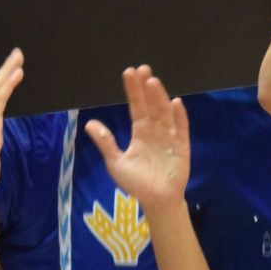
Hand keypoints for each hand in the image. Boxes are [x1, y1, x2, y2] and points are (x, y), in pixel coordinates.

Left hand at [84, 66, 190, 211]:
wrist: (156, 201)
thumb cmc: (137, 183)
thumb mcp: (116, 162)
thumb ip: (106, 143)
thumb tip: (89, 123)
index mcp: (140, 132)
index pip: (136, 107)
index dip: (133, 91)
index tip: (129, 72)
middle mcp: (155, 130)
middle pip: (151, 105)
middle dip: (146, 88)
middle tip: (143, 68)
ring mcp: (169, 137)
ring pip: (164, 113)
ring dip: (160, 98)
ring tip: (153, 82)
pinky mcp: (181, 147)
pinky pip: (181, 129)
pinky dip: (179, 117)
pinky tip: (176, 103)